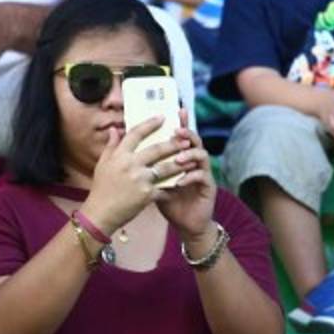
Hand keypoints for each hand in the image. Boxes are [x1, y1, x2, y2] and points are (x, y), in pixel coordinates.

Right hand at [81, 114, 191, 232]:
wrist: (101, 213)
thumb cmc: (101, 189)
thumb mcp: (102, 164)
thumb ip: (111, 145)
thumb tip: (115, 129)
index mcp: (119, 156)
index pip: (136, 134)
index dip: (150, 124)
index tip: (162, 117)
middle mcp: (131, 165)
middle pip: (157, 150)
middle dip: (173, 144)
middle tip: (186, 140)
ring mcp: (140, 180)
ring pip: (166, 168)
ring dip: (180, 164)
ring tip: (192, 160)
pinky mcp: (147, 195)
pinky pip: (164, 188)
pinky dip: (173, 186)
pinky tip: (183, 183)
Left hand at [154, 110, 215, 239]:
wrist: (185, 223)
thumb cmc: (169, 200)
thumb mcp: (153, 181)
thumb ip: (143, 164)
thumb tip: (125, 144)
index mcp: (181, 157)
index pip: (181, 136)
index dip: (181, 123)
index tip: (177, 110)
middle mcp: (194, 161)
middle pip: (194, 140)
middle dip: (186, 134)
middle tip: (177, 131)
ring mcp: (203, 173)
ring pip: (201, 155)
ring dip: (189, 154)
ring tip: (178, 158)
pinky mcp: (208, 186)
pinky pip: (202, 176)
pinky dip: (190, 176)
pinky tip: (180, 180)